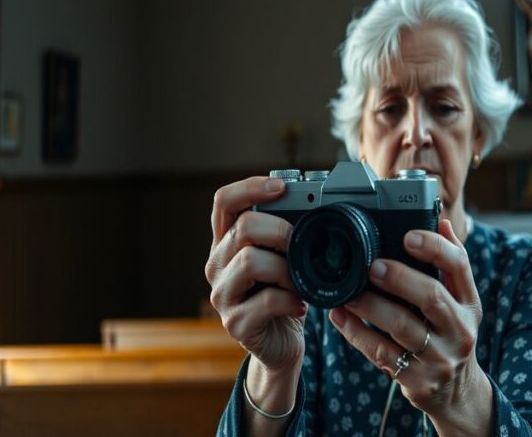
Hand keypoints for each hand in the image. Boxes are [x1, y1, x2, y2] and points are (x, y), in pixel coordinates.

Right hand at [206, 176, 306, 373]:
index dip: (250, 187)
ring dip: (286, 269)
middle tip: (300, 245)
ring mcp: (221, 295)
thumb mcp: (283, 259)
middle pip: (242, 228)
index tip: (281, 186)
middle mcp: (217, 265)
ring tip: (299, 281)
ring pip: (250, 262)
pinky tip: (299, 304)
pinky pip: (266, 301)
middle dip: (280, 231)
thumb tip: (314, 206)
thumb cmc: (284, 295)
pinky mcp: (235, 323)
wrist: (281, 344)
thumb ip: (285, 235)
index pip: (223, 202)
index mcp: (226, 243)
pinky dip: (291, 300)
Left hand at [328, 219, 491, 434]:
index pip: (459, 267)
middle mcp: (459, 329)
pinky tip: (339, 318)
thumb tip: (439, 222)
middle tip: (371, 266)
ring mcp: (439, 357)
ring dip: (370, 306)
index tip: (408, 236)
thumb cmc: (449, 335)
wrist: (455, 393)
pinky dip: (356, 333)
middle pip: (431, 297)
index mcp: (469, 303)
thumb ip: (449, 266)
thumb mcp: (460, 303)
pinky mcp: (417, 379)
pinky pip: (381, 353)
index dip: (435, 248)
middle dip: (399, 278)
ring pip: (401, 327)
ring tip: (348, 293)